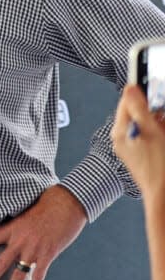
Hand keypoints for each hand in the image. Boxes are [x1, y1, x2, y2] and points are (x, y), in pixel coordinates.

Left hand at [0, 185, 86, 279]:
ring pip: (19, 273)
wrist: (66, 203)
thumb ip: (15, 225)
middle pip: (0, 263)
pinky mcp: (49, 254)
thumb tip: (7, 232)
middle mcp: (20, 240)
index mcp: (12, 228)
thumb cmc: (45, 205)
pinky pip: (40, 274)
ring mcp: (34, 248)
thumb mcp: (23, 212)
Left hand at [111, 84, 164, 198]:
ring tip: (162, 129)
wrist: (164, 197)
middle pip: (138, 113)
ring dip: (158, 121)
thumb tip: (130, 88)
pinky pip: (152, 136)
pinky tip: (163, 135)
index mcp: (120, 132)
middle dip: (153, 110)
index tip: (150, 82)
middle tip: (161, 112)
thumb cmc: (159, 169)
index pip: (126, 102)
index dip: (139, 92)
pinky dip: (159, 132)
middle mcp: (124, 139)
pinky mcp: (145, 154)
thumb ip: (140, 109)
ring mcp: (134, 147)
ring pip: (147, 124)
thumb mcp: (151, 133)